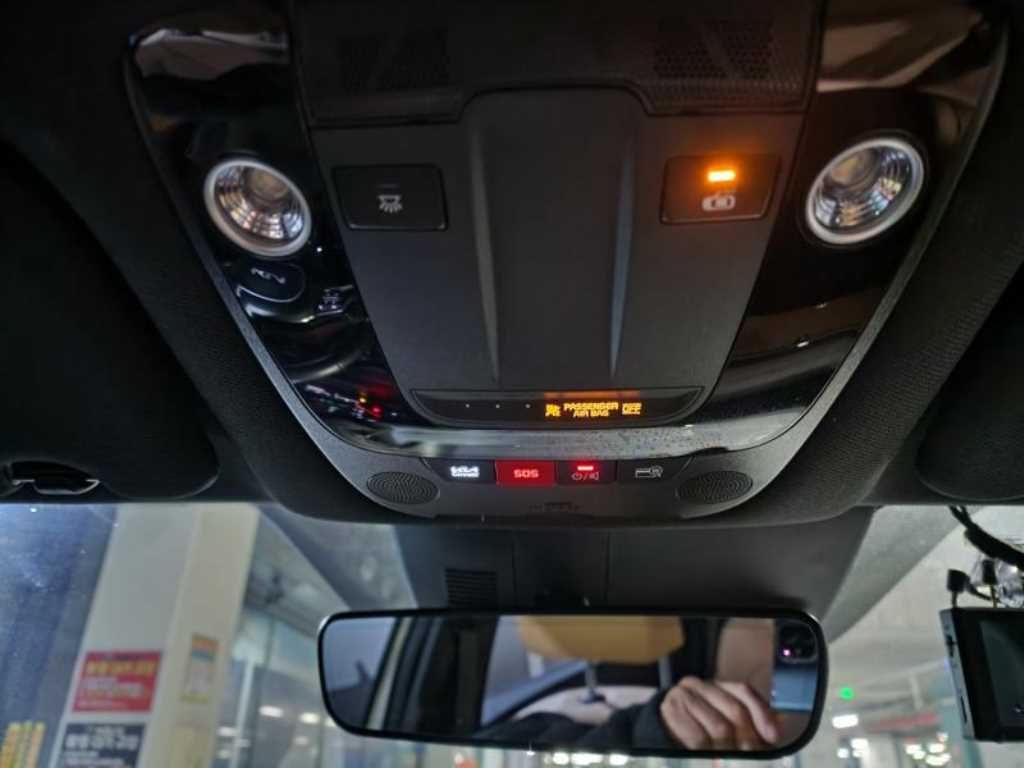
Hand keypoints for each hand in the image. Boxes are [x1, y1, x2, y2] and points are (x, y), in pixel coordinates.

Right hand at [659, 676, 779, 750]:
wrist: (659, 732)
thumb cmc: (697, 730)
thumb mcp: (722, 721)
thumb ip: (749, 722)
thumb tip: (778, 727)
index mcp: (716, 685)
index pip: (744, 691)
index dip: (762, 714)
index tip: (773, 736)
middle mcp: (699, 684)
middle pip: (736, 711)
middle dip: (749, 739)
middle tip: (752, 757)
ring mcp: (683, 695)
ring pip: (720, 727)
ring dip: (730, 750)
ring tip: (732, 760)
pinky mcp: (671, 712)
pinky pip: (699, 738)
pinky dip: (710, 753)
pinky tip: (712, 759)